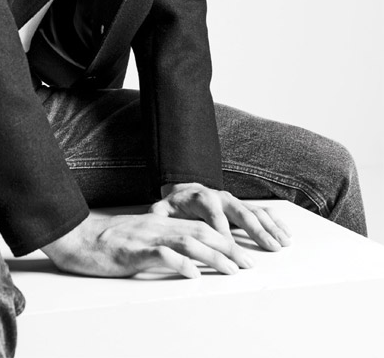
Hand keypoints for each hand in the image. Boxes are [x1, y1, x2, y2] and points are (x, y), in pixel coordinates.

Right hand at [42, 211, 254, 278]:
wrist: (76, 237)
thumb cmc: (106, 242)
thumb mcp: (139, 238)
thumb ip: (162, 243)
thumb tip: (187, 259)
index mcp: (160, 223)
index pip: (200, 227)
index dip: (224, 239)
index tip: (243, 255)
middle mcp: (157, 226)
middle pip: (200, 232)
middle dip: (228, 248)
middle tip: (248, 264)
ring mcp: (145, 238)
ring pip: (187, 241)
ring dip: (213, 256)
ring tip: (232, 270)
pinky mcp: (132, 252)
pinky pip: (159, 255)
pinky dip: (180, 263)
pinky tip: (193, 273)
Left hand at [151, 182, 291, 251]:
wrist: (185, 192)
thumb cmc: (175, 206)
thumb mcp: (162, 210)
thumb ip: (159, 216)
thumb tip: (155, 222)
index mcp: (201, 198)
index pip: (213, 216)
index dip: (223, 231)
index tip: (230, 248)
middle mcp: (221, 197)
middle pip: (240, 213)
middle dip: (255, 231)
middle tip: (268, 248)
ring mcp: (234, 201)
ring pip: (255, 212)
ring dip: (270, 228)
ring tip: (282, 243)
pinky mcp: (242, 205)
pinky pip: (263, 211)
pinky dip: (275, 222)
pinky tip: (285, 233)